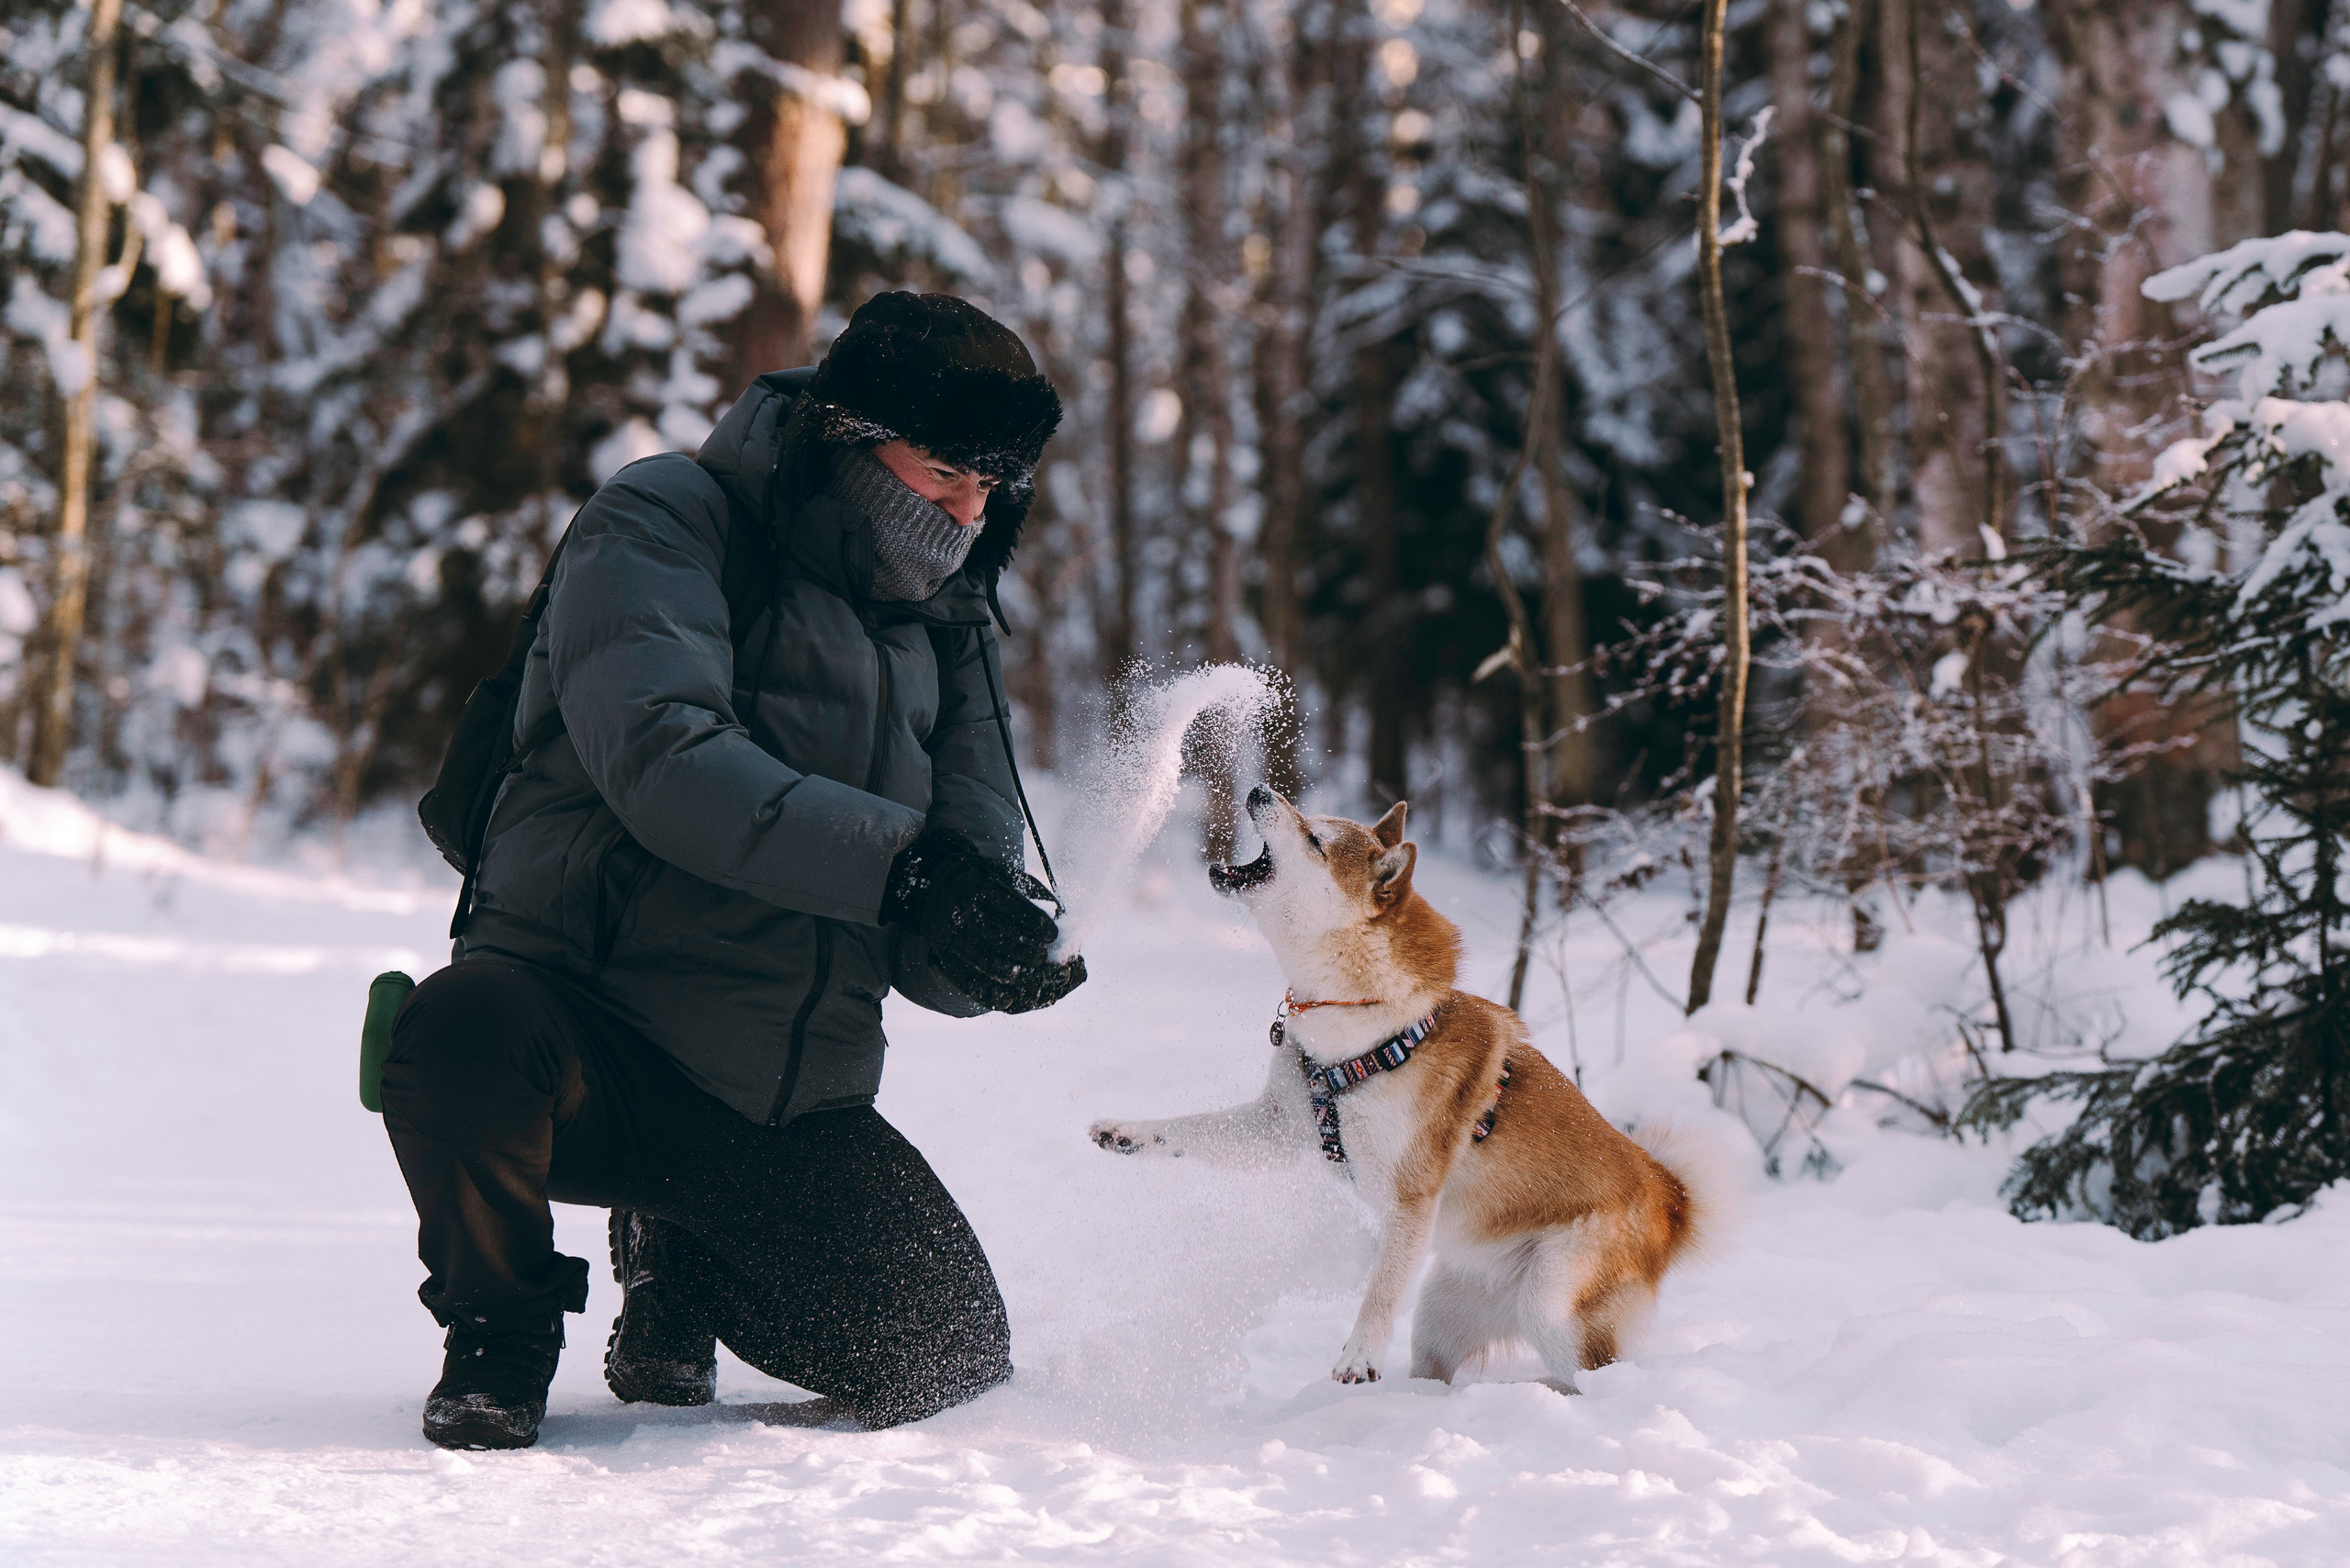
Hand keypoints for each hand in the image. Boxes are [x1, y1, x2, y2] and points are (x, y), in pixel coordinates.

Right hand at [886, 828, 1083, 1012]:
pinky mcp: (944, 954)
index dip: (1038, 925)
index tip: (1051, 935)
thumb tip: (1057, 908)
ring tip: (1028, 974)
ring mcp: (951, 935)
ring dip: (1013, 973)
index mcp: (981, 887)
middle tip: (1041, 957)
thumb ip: (1029, 888)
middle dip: (1028, 953)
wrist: (932, 885)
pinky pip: (967, 980)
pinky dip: (989, 992)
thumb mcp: (1001, 872)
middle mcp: (964, 911)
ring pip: (986, 962)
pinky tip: (1008, 997)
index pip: (1015, 909)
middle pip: (1002, 939)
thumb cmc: (978, 879)